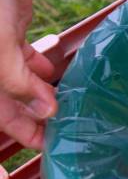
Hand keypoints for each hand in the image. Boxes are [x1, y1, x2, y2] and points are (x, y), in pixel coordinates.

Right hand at [0, 0, 56, 149]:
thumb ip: (17, 80)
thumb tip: (45, 110)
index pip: (0, 116)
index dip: (22, 133)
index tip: (49, 146)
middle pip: (12, 103)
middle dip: (38, 118)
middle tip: (68, 130)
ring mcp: (0, 50)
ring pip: (23, 82)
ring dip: (44, 95)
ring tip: (71, 108)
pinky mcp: (13, 31)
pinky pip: (28, 59)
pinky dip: (43, 69)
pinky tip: (58, 76)